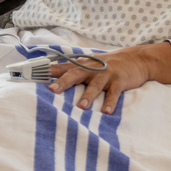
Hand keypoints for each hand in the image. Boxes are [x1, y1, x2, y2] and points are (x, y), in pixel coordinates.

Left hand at [47, 43, 170, 111]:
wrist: (136, 59)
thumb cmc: (108, 65)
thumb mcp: (89, 65)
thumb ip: (72, 71)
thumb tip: (50, 79)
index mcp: (83, 65)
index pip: (62, 67)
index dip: (48, 71)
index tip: (33, 75)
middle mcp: (92, 68)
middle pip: (76, 74)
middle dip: (63, 82)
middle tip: (52, 90)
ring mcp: (107, 74)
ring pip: (95, 85)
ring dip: (88, 96)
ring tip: (81, 106)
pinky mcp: (120, 81)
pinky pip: (115, 93)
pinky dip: (111, 102)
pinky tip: (106, 112)